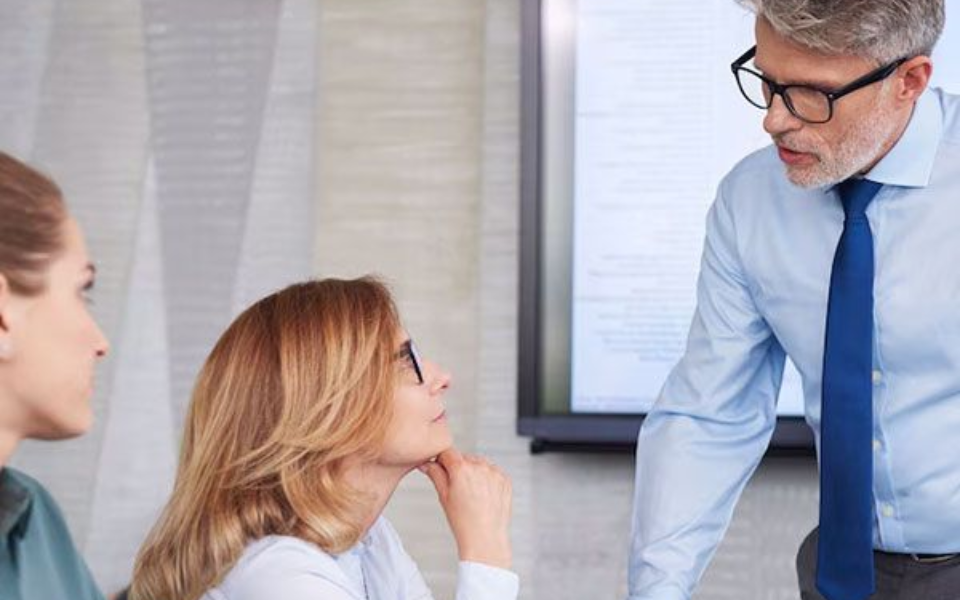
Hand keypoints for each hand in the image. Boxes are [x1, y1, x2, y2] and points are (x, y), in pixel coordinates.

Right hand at [419, 448, 512, 568]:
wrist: (485, 538)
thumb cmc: (464, 522)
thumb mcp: (443, 496)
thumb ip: (435, 474)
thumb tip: (426, 463)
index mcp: (462, 468)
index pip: (447, 451)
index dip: (442, 460)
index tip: (441, 469)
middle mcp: (480, 466)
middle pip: (464, 457)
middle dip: (458, 468)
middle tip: (457, 489)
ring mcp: (494, 472)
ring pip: (479, 463)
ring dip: (474, 472)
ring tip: (472, 494)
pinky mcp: (505, 479)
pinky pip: (492, 472)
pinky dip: (487, 479)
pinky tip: (483, 495)